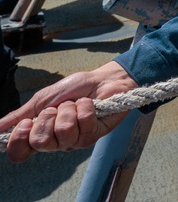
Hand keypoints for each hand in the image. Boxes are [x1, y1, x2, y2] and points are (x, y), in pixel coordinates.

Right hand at [0, 62, 136, 162]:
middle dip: (48, 117)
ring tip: (75, 104)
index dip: (19, 140)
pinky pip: (83, 125)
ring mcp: (75, 141)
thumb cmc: (74, 89)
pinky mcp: (93, 136)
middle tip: (57, 107)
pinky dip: (85, 108)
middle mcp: (55, 142)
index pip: (20, 153)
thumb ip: (21, 115)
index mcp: (40, 133)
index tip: (27, 123)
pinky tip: (90, 104)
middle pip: (40, 143)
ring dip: (68, 110)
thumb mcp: (43, 99)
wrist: (102, 79)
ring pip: (63, 132)